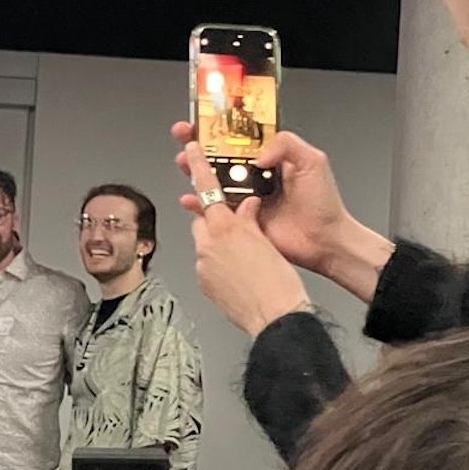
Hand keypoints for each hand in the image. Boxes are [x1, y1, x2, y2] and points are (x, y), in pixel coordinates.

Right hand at [170, 122, 358, 279]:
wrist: (324, 240)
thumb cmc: (324, 204)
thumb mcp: (313, 161)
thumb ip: (286, 145)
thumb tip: (258, 153)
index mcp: (270, 159)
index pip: (240, 139)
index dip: (220, 130)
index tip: (203, 121)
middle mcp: (255, 177)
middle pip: (219, 158)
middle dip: (198, 147)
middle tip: (185, 137)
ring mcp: (246, 199)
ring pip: (213, 183)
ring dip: (194, 173)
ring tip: (184, 164)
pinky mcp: (241, 220)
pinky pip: (214, 211)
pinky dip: (199, 206)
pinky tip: (191, 200)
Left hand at [181, 143, 313, 336]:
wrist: (275, 318)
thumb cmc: (278, 283)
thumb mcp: (266, 241)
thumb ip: (249, 220)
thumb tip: (245, 207)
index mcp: (226, 229)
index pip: (207, 189)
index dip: (198, 167)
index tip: (190, 150)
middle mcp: (208, 245)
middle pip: (204, 220)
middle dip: (216, 220)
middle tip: (238, 228)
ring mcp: (203, 266)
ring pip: (205, 244)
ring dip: (218, 245)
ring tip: (244, 258)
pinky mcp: (204, 284)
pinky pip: (207, 265)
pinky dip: (219, 264)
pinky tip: (239, 273)